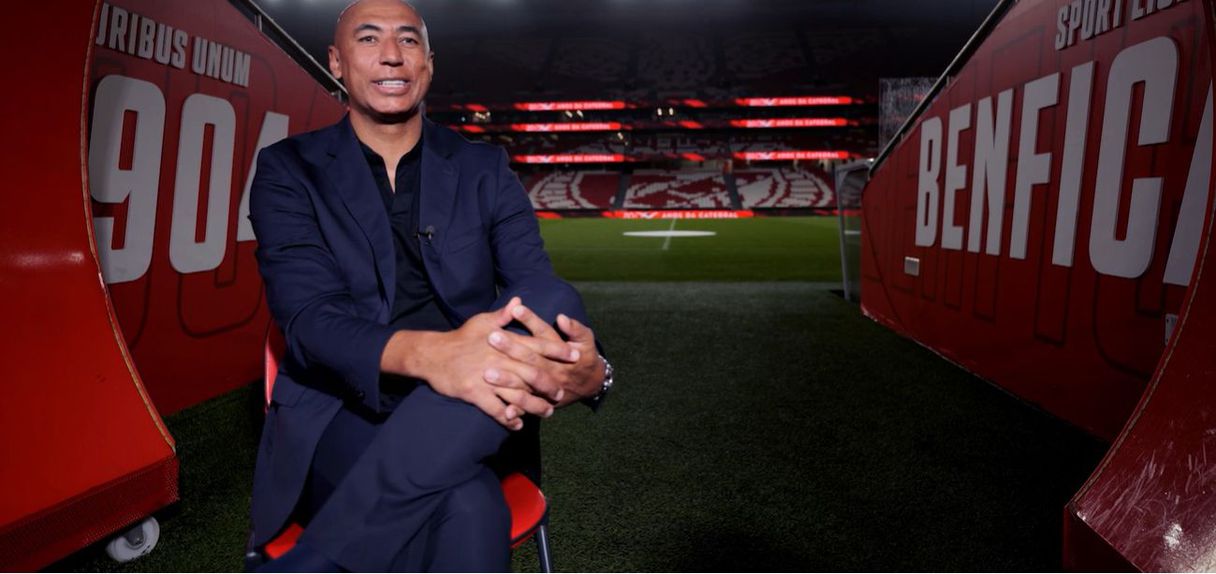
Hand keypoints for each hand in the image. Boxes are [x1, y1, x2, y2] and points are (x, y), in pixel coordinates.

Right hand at [386, 298, 564, 429]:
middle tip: (563, 393)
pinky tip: (517, 424)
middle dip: (550, 384)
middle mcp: (499, 359)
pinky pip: (496, 409)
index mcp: (504, 341)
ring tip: (547, 412)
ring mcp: (488, 378)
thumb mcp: (481, 322)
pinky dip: (508, 418)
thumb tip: (519, 302)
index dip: (557, 351)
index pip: (537, 345)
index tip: (575, 356)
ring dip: (535, 406)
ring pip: (518, 395)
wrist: (432, 354)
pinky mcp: (475, 394)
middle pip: (532, 373)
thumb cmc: (460, 338)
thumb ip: (503, 315)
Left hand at [489, 302, 603, 407]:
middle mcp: (554, 370)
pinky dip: (517, 409)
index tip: (515, 309)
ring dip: (508, 380)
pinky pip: (529, 406)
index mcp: (562, 352)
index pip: (545, 334)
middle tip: (492, 336)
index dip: (531, 320)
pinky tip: (503, 410)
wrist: (591, 384)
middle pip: (531, 359)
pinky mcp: (543, 401)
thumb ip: (575, 329)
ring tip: (487, 373)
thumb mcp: (586, 340)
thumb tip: (561, 318)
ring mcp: (548, 388)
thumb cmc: (585, 357)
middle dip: (511, 348)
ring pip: (527, 384)